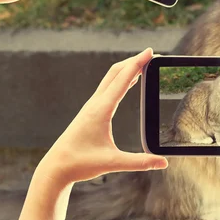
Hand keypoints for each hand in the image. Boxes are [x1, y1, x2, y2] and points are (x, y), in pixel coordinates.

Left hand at [37, 48, 166, 186]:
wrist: (56, 167)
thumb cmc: (81, 163)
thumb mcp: (113, 163)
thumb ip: (140, 162)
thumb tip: (163, 163)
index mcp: (101, 110)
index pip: (122, 79)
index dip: (138, 63)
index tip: (150, 52)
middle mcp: (95, 103)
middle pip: (116, 72)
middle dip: (134, 61)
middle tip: (151, 54)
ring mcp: (92, 105)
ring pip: (111, 78)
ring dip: (127, 68)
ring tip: (143, 63)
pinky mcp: (90, 111)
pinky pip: (108, 87)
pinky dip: (121, 78)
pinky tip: (128, 81)